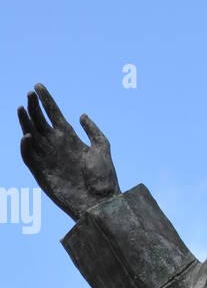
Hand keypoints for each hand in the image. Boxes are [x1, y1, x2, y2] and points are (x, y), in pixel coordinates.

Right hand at [17, 84, 118, 219]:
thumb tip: (82, 114)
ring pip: (31, 136)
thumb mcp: (102, 147)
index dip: (46, 100)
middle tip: (30, 93)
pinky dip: (26, 147)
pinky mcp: (41, 173)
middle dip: (34, 107)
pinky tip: (28, 136)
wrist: (101, 202)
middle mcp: (56, 146)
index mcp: (69, 138)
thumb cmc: (104, 177)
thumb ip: (92, 130)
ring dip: (25, 122)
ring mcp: (48, 158)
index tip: (38, 86)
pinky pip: (29, 157)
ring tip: (22, 108)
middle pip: (40, 121)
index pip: (53, 114)